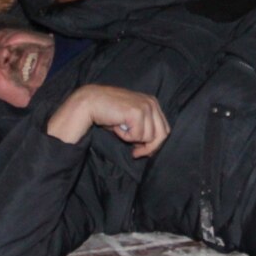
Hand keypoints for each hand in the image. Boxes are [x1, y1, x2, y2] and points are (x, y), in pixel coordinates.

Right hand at [47, 85, 170, 157]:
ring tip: (120, 129)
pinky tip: (117, 126)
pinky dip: (126, 136)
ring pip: (149, 137)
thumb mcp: (130, 120)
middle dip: (149, 148)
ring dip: (133, 139)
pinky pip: (137, 135)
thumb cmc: (108, 113)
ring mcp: (146, 106)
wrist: (91, 102)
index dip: (155, 144)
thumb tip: (150, 148)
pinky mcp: (137, 112)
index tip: (142, 151)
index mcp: (152, 103)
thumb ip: (143, 129)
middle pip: (162, 134)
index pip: (164, 129)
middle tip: (135, 153)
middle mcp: (152, 103)